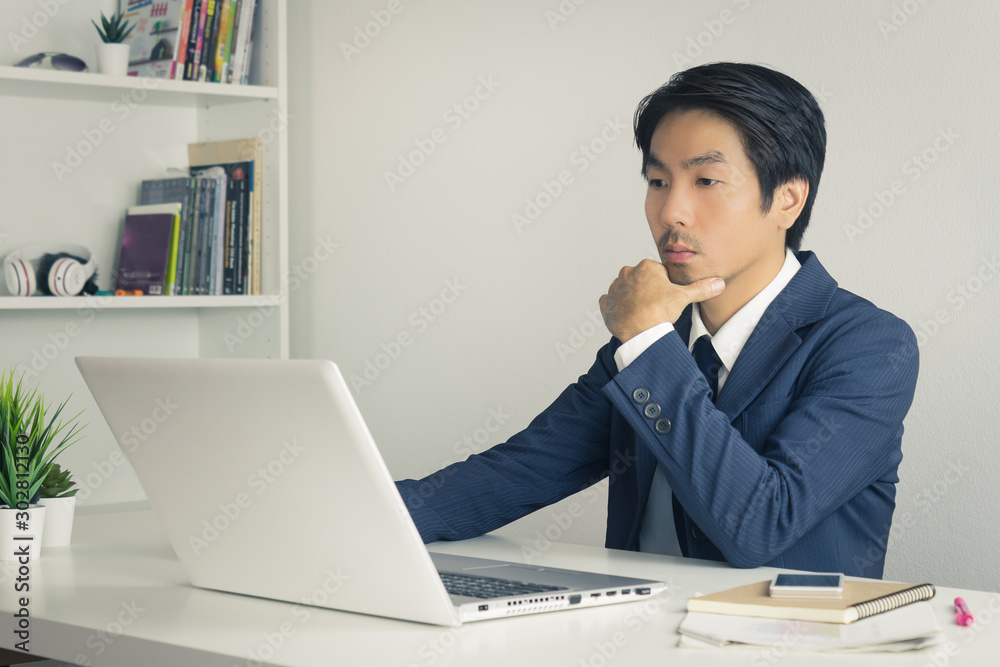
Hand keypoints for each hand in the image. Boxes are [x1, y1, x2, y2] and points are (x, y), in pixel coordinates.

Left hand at [599, 259, 724, 342]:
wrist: (641, 332)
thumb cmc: (660, 311)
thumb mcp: (684, 297)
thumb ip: (701, 288)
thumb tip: (718, 283)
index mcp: (646, 267)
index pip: (657, 273)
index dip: (663, 286)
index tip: (665, 297)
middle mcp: (627, 274)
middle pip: (640, 280)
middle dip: (646, 290)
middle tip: (655, 305)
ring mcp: (615, 288)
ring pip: (625, 290)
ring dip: (631, 298)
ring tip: (642, 312)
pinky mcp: (607, 304)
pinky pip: (611, 302)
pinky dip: (617, 307)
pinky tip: (627, 315)